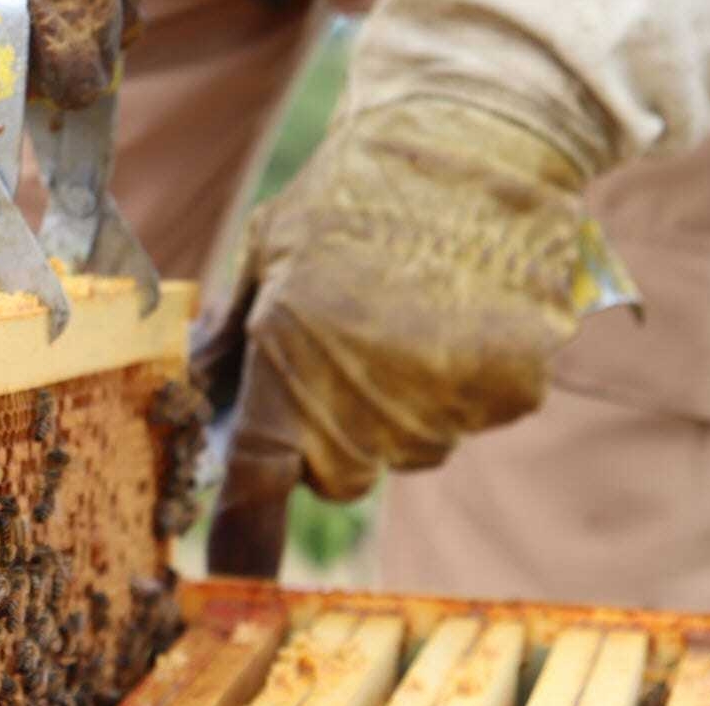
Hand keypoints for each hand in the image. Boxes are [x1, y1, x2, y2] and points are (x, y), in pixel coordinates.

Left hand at [191, 98, 590, 576]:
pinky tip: (463, 315)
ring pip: (410, 450)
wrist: (479, 135)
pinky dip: (465, 385)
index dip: (245, 534)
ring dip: (401, 409)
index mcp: (289, 367)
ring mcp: (446, 404)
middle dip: (330, 437)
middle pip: (338, 477)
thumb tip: (197, 399)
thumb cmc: (353, 191)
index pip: (259, 487)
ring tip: (410, 317)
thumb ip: (231, 339)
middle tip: (344, 356)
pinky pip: (472, 419)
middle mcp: (366, 403)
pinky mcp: (512, 392)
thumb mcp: (267, 253)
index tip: (236, 565)